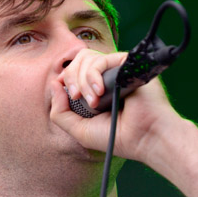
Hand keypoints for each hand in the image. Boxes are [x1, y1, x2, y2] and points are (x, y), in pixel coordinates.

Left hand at [50, 48, 183, 163]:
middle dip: (71, 79)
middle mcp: (106, 76)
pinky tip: (100, 93)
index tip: (71, 97)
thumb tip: (53, 84)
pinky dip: (94, 76)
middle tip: (78, 98)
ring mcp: (116, 69)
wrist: (144, 138)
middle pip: (77, 61)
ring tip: (93, 100)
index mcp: (95, 88)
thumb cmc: (116, 137)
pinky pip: (101, 60)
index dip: (66, 80)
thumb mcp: (79, 129)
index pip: (73, 71)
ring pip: (86, 58)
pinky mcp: (126, 64)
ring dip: (83, 80)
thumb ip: (60, 112)